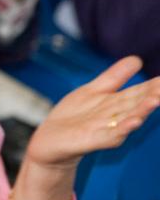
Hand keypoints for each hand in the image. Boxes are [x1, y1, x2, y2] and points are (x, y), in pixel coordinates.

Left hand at [13, 56, 159, 199]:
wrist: (50, 140)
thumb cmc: (74, 116)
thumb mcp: (93, 90)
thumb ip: (115, 77)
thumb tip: (137, 59)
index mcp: (118, 102)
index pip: (140, 91)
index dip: (154, 84)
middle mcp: (118, 116)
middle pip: (138, 104)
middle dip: (154, 96)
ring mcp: (108, 129)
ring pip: (129, 118)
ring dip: (143, 110)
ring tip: (155, 100)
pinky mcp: (95, 140)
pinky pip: (112, 135)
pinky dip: (122, 129)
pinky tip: (133, 122)